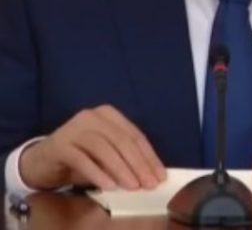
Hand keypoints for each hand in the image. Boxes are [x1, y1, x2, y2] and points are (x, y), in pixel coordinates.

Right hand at [19, 105, 166, 190]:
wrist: (40, 160)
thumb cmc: (79, 157)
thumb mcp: (105, 156)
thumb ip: (123, 159)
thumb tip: (149, 174)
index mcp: (109, 114)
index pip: (134, 135)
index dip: (149, 156)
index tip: (160, 175)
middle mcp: (93, 116)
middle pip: (122, 140)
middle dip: (138, 164)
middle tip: (149, 184)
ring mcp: (75, 128)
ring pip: (104, 148)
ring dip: (121, 169)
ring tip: (132, 187)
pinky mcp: (60, 144)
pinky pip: (83, 159)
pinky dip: (98, 174)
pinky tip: (109, 187)